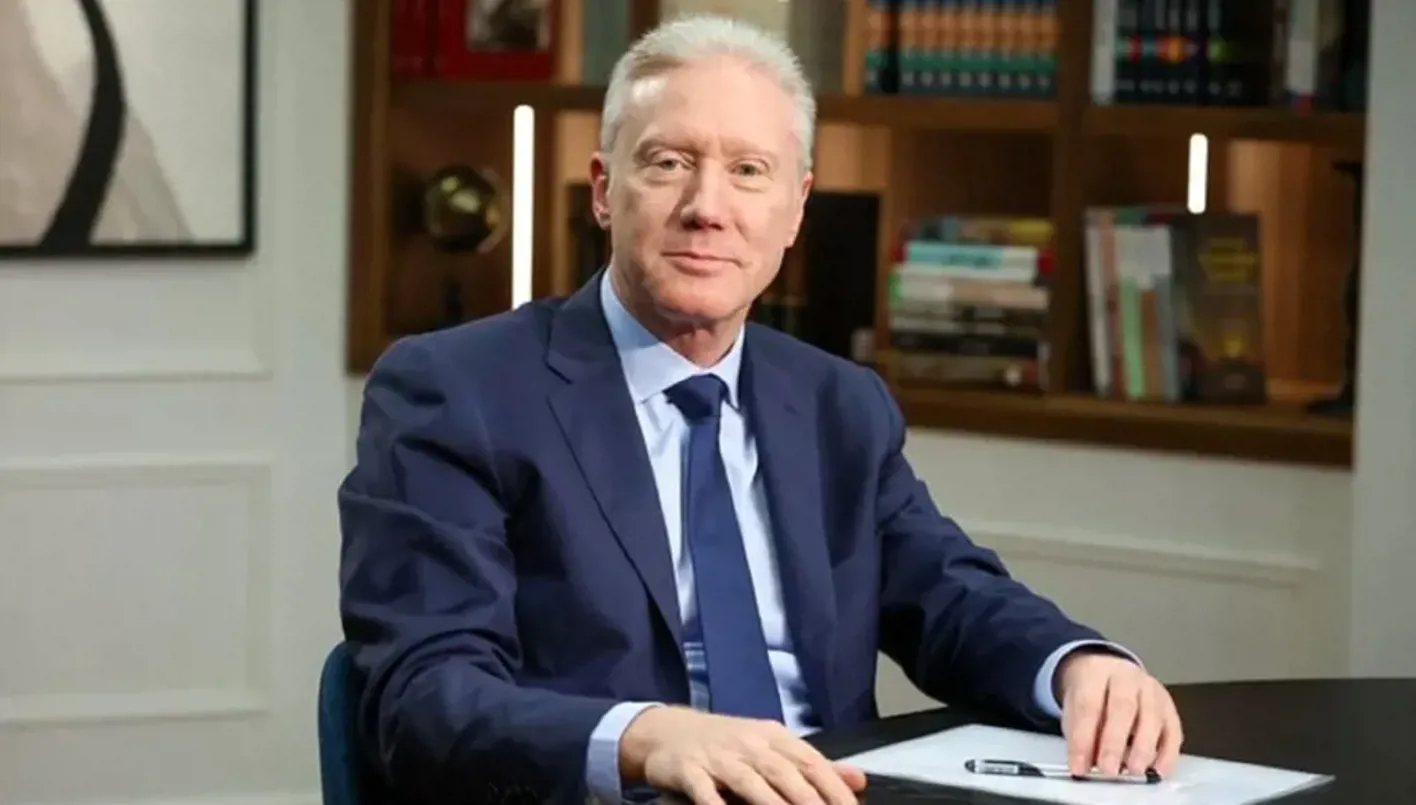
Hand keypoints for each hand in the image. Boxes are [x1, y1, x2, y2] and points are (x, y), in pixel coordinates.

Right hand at [619, 705, 867, 804]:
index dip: (834, 788)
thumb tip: (858, 779)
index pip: (811, 762)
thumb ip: (811, 765)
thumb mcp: (770, 746)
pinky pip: (705, 791)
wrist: (667, 730)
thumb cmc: (725, 744)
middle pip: (785, 773)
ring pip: (750, 782)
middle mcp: (748, 743)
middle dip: (809, 800)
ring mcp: (718, 756)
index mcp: (773, 736)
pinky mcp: (689, 770)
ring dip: (771, 804)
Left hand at [1057, 650, 1183, 778]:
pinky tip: (1158, 771)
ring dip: (1144, 747)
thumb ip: (1079, 734)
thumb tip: (1083, 766)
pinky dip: (1168, 753)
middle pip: (1123, 707)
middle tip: (1108, 769)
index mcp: (1096, 674)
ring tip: (1134, 770)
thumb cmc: (1091, 695)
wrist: (1110, 671)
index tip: (1078, 767)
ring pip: (1151, 717)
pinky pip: (1173, 730)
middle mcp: (1126, 678)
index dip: (1083, 738)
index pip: (1088, 704)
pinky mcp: (1169, 707)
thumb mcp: (1075, 708)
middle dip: (1114, 742)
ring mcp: (1151, 691)